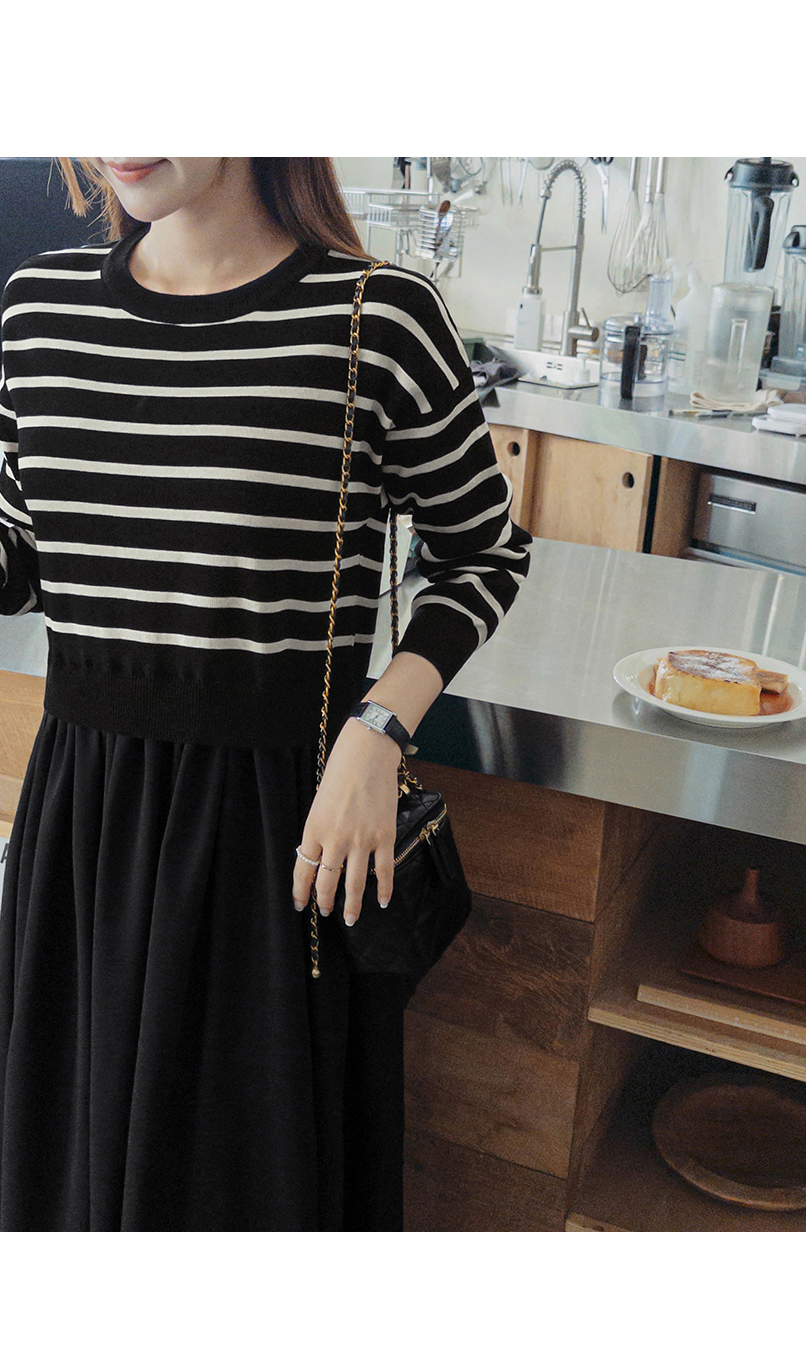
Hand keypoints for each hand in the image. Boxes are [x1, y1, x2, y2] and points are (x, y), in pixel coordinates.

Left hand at [292, 718, 400, 925]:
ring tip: (349, 918)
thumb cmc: (340, 774)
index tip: (301, 905)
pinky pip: (383, 871)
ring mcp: (361, 841)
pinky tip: (382, 902)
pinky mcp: (384, 837)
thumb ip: (319, 832)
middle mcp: (335, 840)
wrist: (366, 755)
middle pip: (327, 882)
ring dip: (351, 905)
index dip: (301, 892)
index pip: (303, 871)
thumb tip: (321, 857)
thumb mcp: (319, 805)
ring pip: (354, 884)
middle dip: (325, 901)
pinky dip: (383, 889)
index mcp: (314, 830)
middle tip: (326, 911)